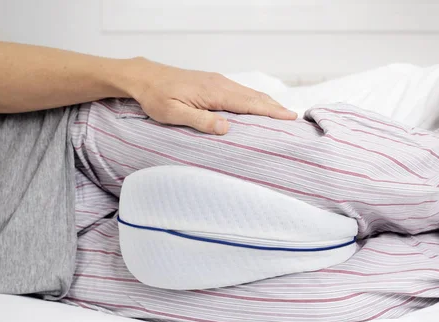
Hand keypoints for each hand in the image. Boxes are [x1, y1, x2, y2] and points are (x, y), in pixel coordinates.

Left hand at [118, 58, 296, 134]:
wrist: (145, 77)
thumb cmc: (156, 97)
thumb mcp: (173, 113)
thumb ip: (200, 120)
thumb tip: (227, 127)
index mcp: (214, 92)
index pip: (249, 104)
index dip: (270, 112)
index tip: (289, 117)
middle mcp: (219, 83)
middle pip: (254, 97)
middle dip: (275, 107)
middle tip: (294, 118)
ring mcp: (217, 81)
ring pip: (248, 93)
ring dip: (266, 103)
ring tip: (281, 113)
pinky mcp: (212, 83)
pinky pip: (239, 92)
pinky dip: (254, 99)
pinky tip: (257, 106)